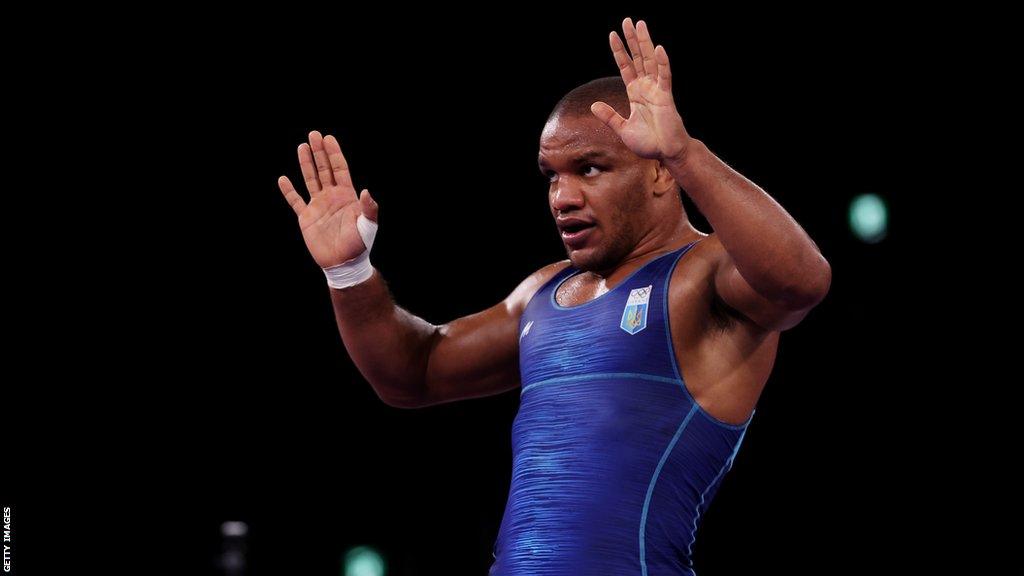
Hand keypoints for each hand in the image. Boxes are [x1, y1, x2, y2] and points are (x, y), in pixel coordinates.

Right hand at [278, 131, 378, 268]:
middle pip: (324, 169)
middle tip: (314, 134)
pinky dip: (289, 191)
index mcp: (347, 195)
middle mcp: (332, 197)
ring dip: (306, 163)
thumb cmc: (359, 245)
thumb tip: (366, 191)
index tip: (329, 138)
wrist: (343, 264)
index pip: (340, 169)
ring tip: (302, 146)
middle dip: (319, 152)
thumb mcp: (368, 225)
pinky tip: (283, 179)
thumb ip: (369, 208)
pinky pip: (295, 201)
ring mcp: (318, 206)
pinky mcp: (306, 218)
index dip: (334, 154)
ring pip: (310, 180)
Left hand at [590, 18, 690, 161]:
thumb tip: (593, 105)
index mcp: (636, 93)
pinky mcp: (666, 97)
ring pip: (650, 61)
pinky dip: (663, 63)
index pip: (626, 67)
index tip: (612, 35)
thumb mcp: (623, 129)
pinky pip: (665, 77)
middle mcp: (646, 87)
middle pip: (638, 58)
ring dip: (645, 43)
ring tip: (640, 24)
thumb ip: (610, 117)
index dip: (619, 52)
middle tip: (627, 20)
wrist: (666, 153)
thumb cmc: (648, 143)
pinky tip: (659, 49)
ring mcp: (657, 90)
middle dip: (632, 40)